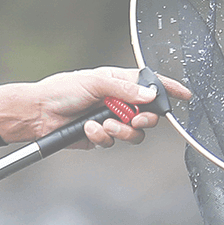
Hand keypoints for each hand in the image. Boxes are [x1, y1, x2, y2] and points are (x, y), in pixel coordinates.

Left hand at [0, 66, 193, 148]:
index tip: (184, 95)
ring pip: (135, 132)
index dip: (169, 90)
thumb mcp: (95, 82)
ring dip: (121, 130)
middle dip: (144, 118)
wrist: (39, 113)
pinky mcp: (101, 137)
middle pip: (148, 114)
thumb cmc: (62, 90)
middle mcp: (118, 101)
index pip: (150, 84)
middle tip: (135, 118)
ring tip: (104, 125)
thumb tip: (149, 94)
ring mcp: (111, 120)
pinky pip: (114, 142)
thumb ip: (124, 89)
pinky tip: (88, 129)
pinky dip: (102, 137)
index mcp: (119, 82)